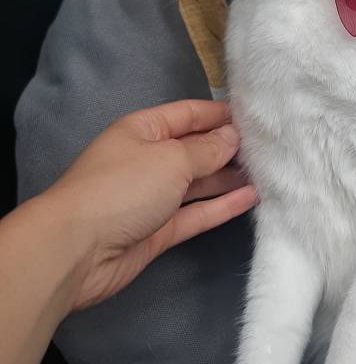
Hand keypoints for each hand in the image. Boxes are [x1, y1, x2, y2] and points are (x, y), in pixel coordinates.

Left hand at [30, 99, 256, 310]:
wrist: (77, 249)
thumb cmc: (122, 188)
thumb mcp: (170, 158)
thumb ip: (206, 149)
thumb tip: (231, 137)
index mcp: (143, 130)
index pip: (188, 114)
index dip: (221, 114)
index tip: (258, 116)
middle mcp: (148, 160)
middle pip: (195, 149)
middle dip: (229, 147)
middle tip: (271, 147)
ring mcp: (153, 197)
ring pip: (198, 184)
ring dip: (229, 178)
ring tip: (269, 173)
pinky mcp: (158, 229)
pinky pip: (196, 213)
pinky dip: (221, 206)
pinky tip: (251, 198)